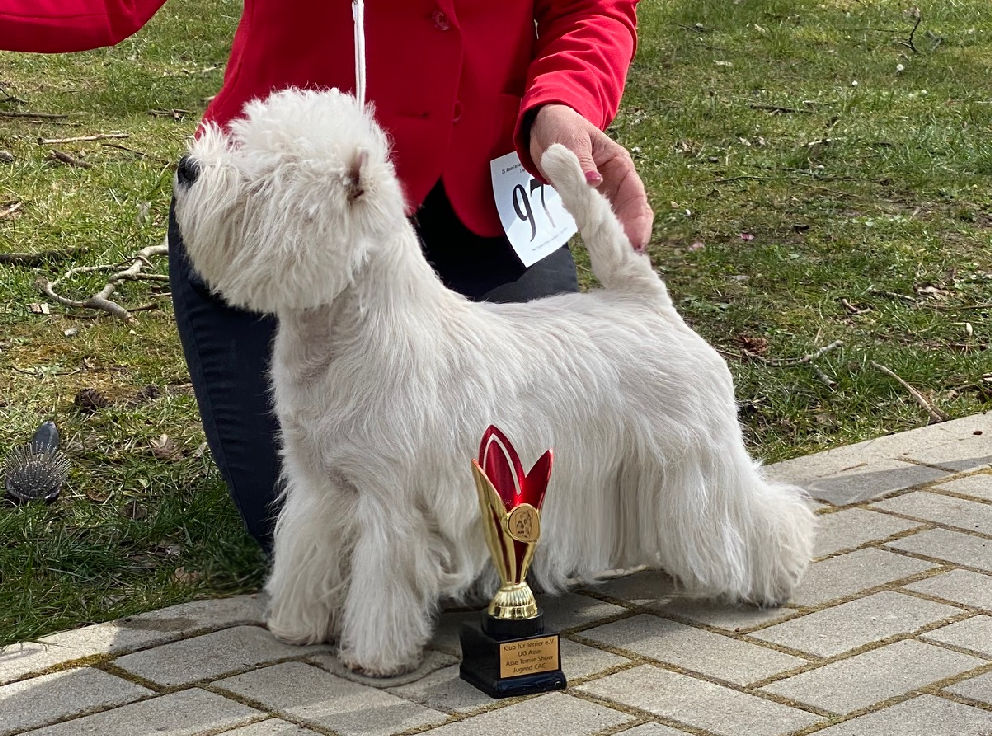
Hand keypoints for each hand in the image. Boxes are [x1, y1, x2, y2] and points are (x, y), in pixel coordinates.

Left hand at [529, 103, 653, 250]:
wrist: (543, 129)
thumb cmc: (561, 127)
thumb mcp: (571, 140)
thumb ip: (582, 162)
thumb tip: (594, 182)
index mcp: (620, 165)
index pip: (635, 195)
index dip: (638, 219)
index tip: (637, 240)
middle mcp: (616, 183)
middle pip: (631, 214)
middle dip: (632, 236)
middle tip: (630, 260)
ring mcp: (603, 194)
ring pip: (616, 222)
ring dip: (617, 240)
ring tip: (619, 263)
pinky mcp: (587, 203)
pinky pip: (596, 222)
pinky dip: (599, 236)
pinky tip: (601, 252)